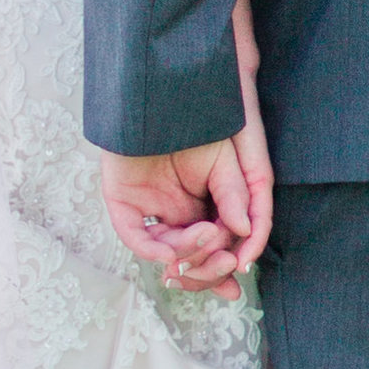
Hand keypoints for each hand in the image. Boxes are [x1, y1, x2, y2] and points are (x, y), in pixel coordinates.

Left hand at [96, 136, 267, 299]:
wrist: (161, 98)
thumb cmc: (198, 126)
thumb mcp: (226, 162)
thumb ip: (236, 196)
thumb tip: (245, 231)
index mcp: (201, 207)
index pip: (214, 246)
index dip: (225, 262)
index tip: (239, 269)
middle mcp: (175, 213)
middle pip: (190, 256)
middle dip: (208, 266)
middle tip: (225, 262)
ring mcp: (148, 208)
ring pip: (166, 249)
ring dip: (188, 252)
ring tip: (206, 235)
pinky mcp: (122, 202)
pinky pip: (134, 235)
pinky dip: (151, 250)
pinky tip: (169, 255)